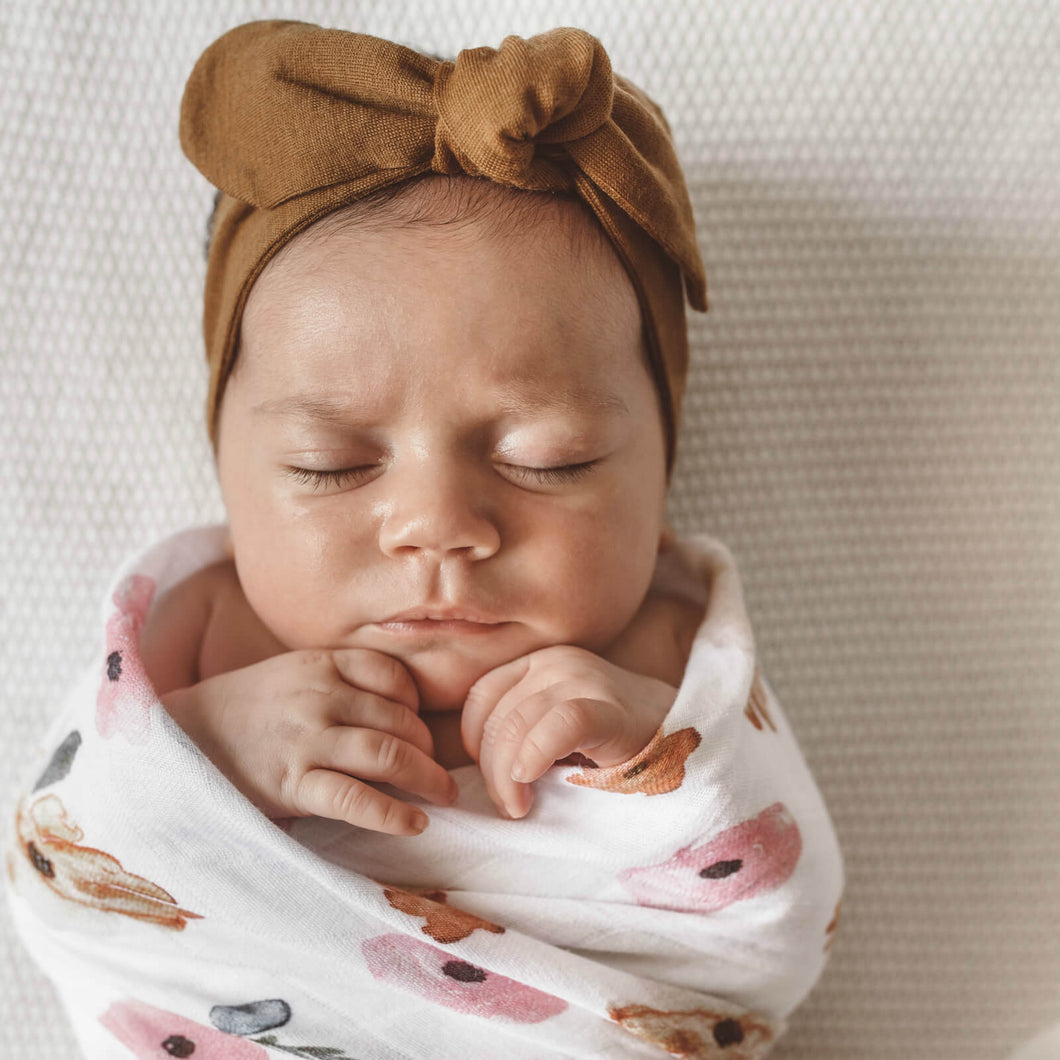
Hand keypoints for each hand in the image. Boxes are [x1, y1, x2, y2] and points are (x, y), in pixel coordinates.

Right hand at [160, 649, 458, 835]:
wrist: (177, 738)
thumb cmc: (244, 710)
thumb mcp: (291, 675)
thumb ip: (339, 681)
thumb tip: (398, 710)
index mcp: (321, 664)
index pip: (392, 676)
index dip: (416, 704)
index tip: (419, 726)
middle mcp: (319, 696)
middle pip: (399, 719)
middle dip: (428, 749)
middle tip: (439, 772)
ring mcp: (306, 739)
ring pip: (388, 754)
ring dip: (427, 778)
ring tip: (443, 796)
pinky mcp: (292, 783)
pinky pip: (356, 799)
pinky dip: (393, 814)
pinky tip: (415, 824)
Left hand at [461, 645, 678, 818]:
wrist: (689, 746)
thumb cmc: (616, 747)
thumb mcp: (557, 728)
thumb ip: (520, 730)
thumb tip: (472, 766)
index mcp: (540, 664)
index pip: (481, 697)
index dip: (475, 742)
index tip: (493, 778)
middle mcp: (559, 663)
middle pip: (497, 715)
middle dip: (491, 769)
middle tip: (511, 806)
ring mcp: (586, 681)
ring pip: (518, 722)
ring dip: (508, 774)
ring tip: (522, 806)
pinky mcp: (612, 708)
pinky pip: (561, 724)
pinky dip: (535, 753)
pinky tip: (532, 779)